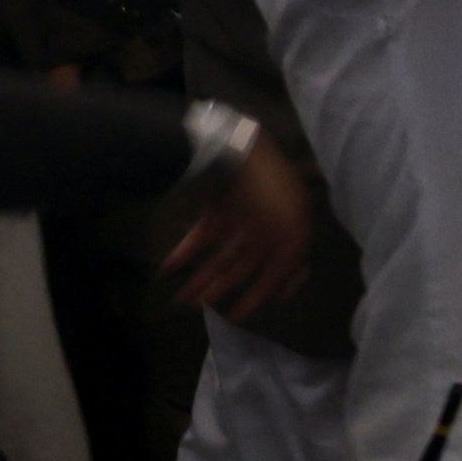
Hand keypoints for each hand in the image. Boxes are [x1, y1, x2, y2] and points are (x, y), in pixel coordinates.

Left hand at [165, 135, 318, 322]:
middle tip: (207, 310)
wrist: (237, 150)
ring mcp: (238, 220)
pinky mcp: (212, 213)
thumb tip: (282, 287)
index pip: (289, 266)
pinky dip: (182, 256)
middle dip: (227, 290)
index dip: (275, 288)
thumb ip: (289, 260)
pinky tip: (168, 271)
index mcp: (292, 231)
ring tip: (184, 300)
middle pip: (247, 267)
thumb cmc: (270, 190)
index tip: (262, 307)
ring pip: (220, 258)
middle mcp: (267, 228)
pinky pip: (197, 240)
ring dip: (203, 280)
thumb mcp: (293, 229)